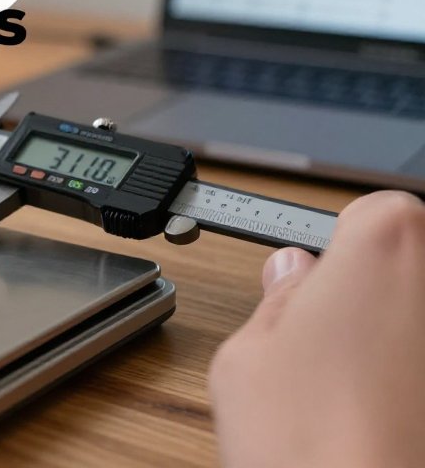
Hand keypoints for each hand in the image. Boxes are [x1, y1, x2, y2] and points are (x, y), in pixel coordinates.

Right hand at [210, 191, 424, 466]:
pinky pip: (424, 363)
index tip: (312, 281)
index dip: (336, 248)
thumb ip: (275, 301)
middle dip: (367, 290)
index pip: (372, 209)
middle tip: (322, 339)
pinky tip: (385, 417)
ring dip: (397, 338)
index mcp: (385, 247)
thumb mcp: (247, 356)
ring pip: (419, 320)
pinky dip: (409, 381)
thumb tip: (291, 281)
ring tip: (350, 392)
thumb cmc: (310, 446)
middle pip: (408, 260)